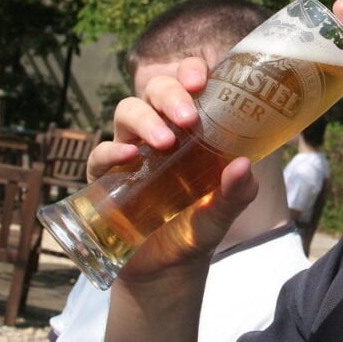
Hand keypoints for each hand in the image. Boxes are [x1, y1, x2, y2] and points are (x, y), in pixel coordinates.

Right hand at [85, 57, 258, 278]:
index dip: (191, 72)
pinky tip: (129, 157)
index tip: (202, 79)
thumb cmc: (198, 228)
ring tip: (165, 142)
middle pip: (155, 90)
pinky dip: (112, 150)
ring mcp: (131, 151)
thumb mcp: (223, 212)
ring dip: (145, 119)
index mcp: (192, 129)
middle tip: (189, 117)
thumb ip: (237, 192)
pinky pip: (100, 153)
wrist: (168, 269)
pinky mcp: (106, 178)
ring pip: (127, 111)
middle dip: (171, 94)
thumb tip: (242, 166)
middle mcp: (160, 131)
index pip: (188, 85)